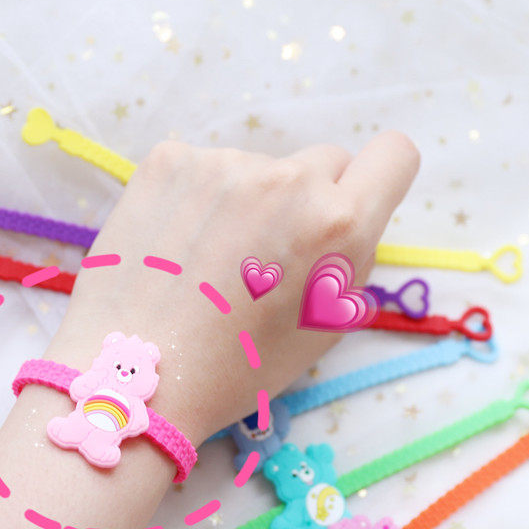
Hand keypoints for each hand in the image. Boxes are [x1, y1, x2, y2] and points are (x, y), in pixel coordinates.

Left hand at [45, 132, 418, 444]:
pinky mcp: (169, 160)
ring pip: (260, 168)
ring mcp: (224, 163)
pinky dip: (199, 197)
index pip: (394, 154)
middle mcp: (289, 180)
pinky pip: (206, 168)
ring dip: (248, 200)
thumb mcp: (325, 327)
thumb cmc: (239, 366)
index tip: (355, 199)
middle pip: (324, 162)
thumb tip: (341, 216)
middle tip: (269, 251)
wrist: (134, 373)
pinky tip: (176, 242)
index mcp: (339, 224)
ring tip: (209, 259)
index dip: (378, 178)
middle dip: (309, 199)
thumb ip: (349, 257)